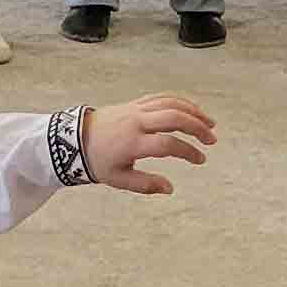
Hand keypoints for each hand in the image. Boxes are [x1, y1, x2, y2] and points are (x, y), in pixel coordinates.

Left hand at [82, 94, 217, 195]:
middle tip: (212, 140)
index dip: (187, 151)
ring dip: (193, 112)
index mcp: (132, 142)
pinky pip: (162, 97)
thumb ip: (145, 184)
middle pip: (174, 117)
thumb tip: (170, 189)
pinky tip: (193, 110)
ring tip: (210, 124)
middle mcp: (136, 122)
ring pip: (170, 103)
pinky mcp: (135, 103)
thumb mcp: (118, 179)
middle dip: (197, 127)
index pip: (167, 144)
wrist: (75, 137)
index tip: (200, 159)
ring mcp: (136, 109)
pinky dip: (181, 101)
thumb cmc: (97, 161)